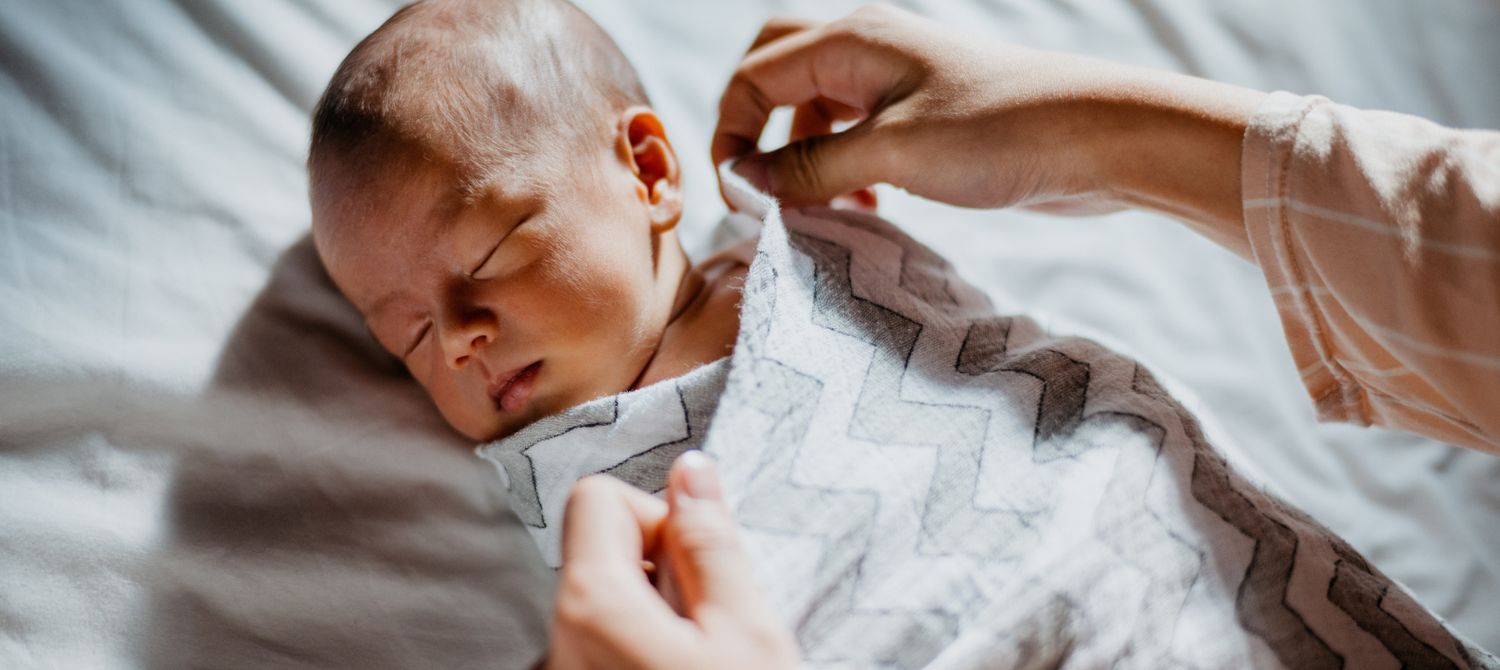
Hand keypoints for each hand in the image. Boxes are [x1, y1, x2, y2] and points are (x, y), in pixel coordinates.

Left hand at [540, 451, 797, 669]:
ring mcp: (560, 669)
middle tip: (711, 624)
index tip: (698, 570)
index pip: (597, 496)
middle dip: (660, 567)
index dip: (657, 518)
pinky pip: (600, 642)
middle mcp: (555, 639)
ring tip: (698, 657)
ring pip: (605, 599)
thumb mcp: (746, 631)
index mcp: (592, 605)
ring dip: (654, 612)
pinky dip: (639, 644)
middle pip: (600, 550)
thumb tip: (691, 469)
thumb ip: (711, 544)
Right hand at [713, 4, 1264, 255]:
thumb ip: (810, 167)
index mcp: (852, 40)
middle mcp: (867, 50)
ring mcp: (895, 81)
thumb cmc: (999, 134)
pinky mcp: (920, 115)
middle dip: (754, 130)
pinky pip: (854, 134)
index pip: (755, 76)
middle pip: (775, 72)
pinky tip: (864, 210)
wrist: (1096, 139)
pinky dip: (841, 169)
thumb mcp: (892, 155)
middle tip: (757, 187)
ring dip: (802, 159)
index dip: (732, 136)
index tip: (737, 197)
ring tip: (819, 212)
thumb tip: (745, 182)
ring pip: (815, 109)